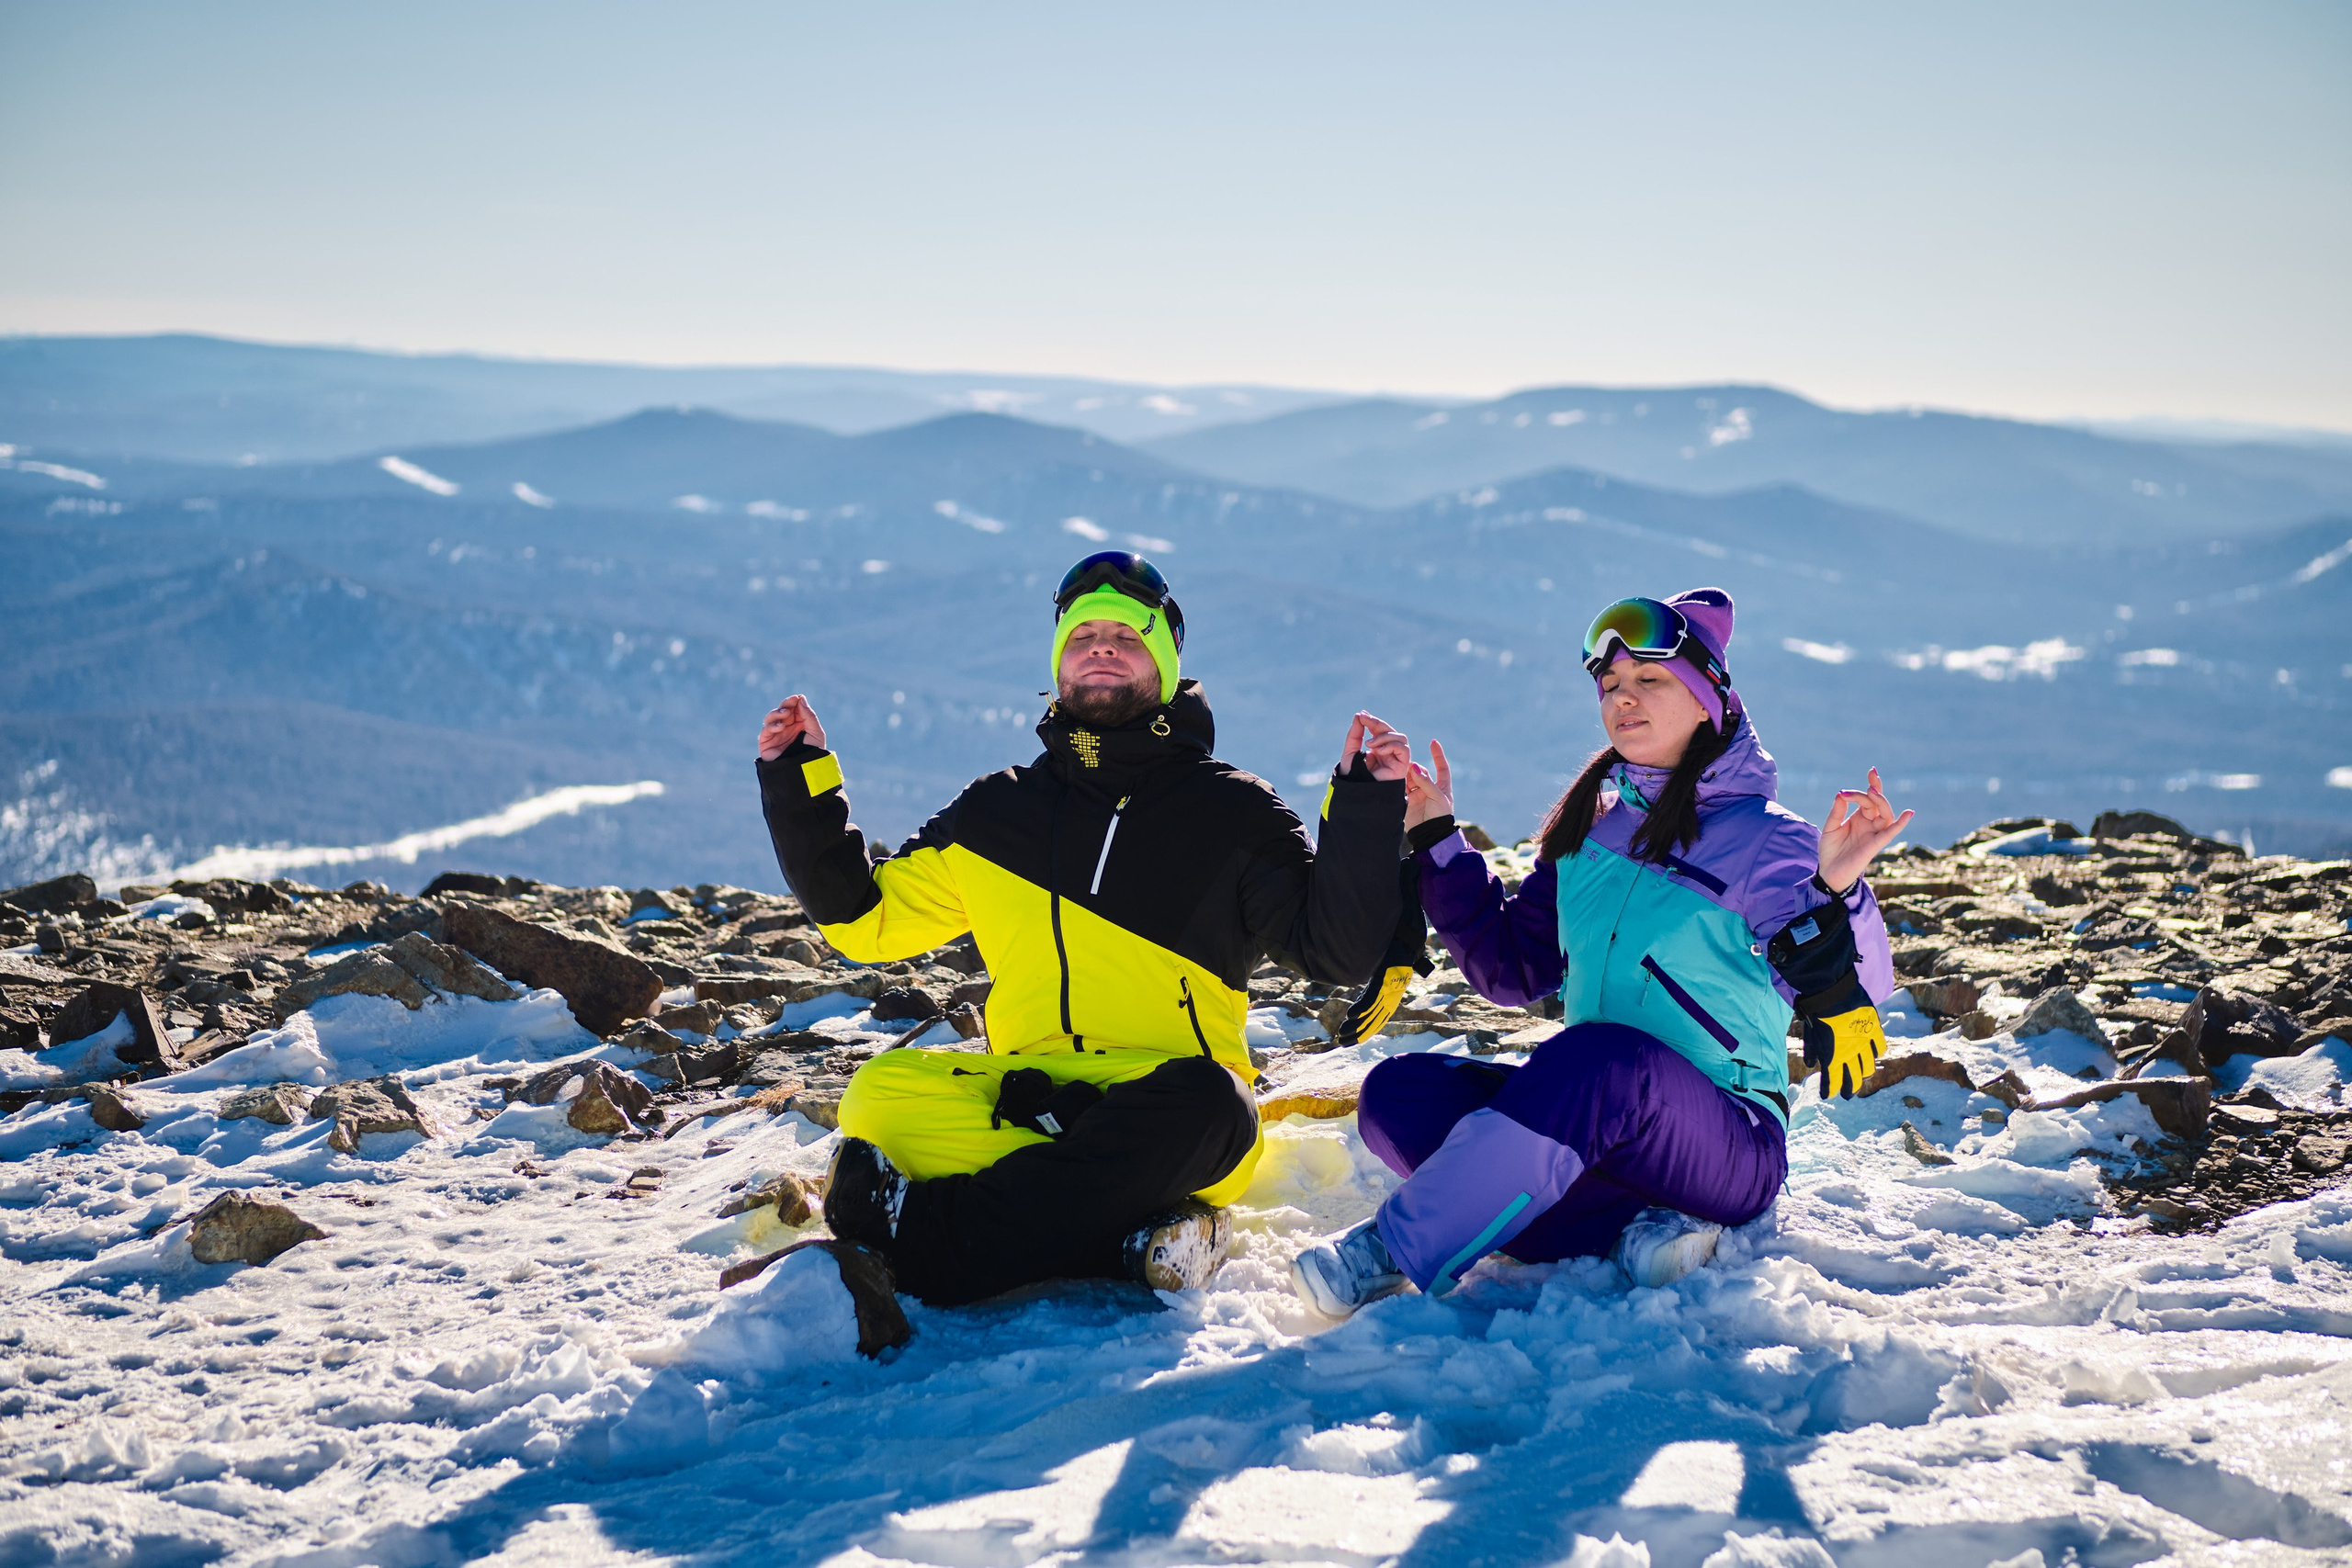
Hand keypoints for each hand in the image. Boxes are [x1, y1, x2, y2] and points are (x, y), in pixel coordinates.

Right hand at [758, 695, 826, 760]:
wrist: (804, 772)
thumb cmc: (813, 753)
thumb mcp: (816, 732)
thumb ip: (809, 716)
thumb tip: (801, 698)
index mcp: (798, 725)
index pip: (793, 709)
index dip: (794, 702)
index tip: (797, 697)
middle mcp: (786, 729)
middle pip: (781, 711)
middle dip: (786, 705)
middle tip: (791, 702)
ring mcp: (776, 735)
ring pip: (771, 718)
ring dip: (777, 713)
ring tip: (785, 714)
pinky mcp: (766, 743)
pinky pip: (765, 731)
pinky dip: (772, 726)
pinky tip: (781, 727)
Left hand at [1342, 711, 1410, 781]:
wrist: (1356, 792)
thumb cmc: (1352, 776)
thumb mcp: (1351, 751)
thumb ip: (1355, 734)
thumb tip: (1359, 715)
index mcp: (1377, 750)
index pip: (1379, 730)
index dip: (1372, 721)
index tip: (1362, 714)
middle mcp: (1388, 754)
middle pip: (1390, 731)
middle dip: (1377, 723)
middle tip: (1365, 719)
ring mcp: (1396, 760)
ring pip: (1400, 738)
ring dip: (1384, 736)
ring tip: (1369, 744)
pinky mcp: (1402, 767)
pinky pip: (1404, 750)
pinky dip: (1391, 745)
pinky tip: (1378, 751)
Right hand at [1404, 738, 1455, 830]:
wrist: (1429, 835)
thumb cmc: (1440, 816)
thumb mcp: (1437, 797)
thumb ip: (1425, 781)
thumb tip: (1414, 766)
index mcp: (1442, 787)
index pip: (1441, 767)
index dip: (1438, 755)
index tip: (1433, 742)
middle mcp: (1430, 788)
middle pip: (1421, 771)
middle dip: (1415, 768)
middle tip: (1408, 767)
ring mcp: (1418, 794)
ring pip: (1410, 778)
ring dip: (1406, 775)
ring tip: (1401, 773)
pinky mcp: (1408, 801)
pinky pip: (1403, 788)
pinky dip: (1399, 783)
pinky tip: (1395, 780)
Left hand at [1803, 1006, 1886, 1098]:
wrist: (1831, 990)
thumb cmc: (1815, 1011)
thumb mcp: (1810, 1033)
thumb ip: (1812, 1050)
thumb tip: (1811, 1064)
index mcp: (1832, 1057)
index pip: (1833, 1082)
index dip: (1830, 1091)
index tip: (1827, 1095)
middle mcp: (1850, 1054)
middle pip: (1854, 1079)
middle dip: (1850, 1089)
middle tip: (1848, 1095)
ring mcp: (1864, 1043)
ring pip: (1869, 1067)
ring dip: (1865, 1074)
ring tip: (1862, 1076)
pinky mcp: (1874, 1030)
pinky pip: (1879, 1047)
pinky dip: (1876, 1053)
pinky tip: (1872, 1053)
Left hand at [1818, 767, 1912, 893]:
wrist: (1829, 871)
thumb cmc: (1830, 850)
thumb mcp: (1830, 827)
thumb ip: (1837, 812)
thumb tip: (1841, 794)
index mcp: (1859, 817)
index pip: (1866, 799)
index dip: (1865, 788)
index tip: (1857, 782)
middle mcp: (1869, 824)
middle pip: (1878, 803)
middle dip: (1876, 789)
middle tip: (1871, 778)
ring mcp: (1874, 833)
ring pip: (1885, 814)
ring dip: (1881, 802)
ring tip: (1872, 791)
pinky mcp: (1875, 844)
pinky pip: (1891, 833)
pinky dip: (1900, 824)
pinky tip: (1909, 813)